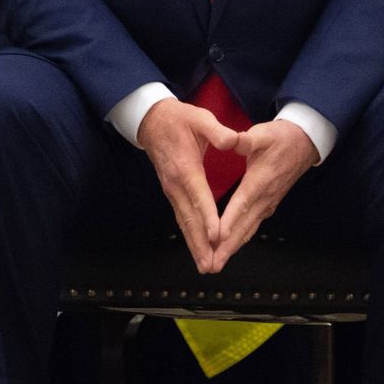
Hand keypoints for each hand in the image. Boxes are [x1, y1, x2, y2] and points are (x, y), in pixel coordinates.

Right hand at [137, 98, 236, 273]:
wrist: (150, 121)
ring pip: (184, 222)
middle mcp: (176, 184)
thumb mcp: (199, 118)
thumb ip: (217, 131)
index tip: (218, 235)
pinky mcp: (172, 192)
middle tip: (211, 264)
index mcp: (186, 167)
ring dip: (194, 244)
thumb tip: (233, 140)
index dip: (208, 216)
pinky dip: (189, 235)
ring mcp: (171, 190)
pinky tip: (197, 247)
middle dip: (201, 243)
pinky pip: (181, 217)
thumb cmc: (178, 118)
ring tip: (205, 265)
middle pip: (189, 218)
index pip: (199, 196)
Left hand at [207, 119, 315, 271]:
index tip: (216, 237)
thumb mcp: (263, 134)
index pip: (242, 204)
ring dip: (231, 248)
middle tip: (210, 265)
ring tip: (215, 264)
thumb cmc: (281, 138)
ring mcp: (267, 204)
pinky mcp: (267, 205)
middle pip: (243, 227)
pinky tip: (228, 248)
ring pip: (247, 230)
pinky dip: (238, 239)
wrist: (304, 143)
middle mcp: (264, 198)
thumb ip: (247, 140)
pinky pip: (251, 227)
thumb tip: (234, 140)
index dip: (229, 221)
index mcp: (260, 181)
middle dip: (226, 247)